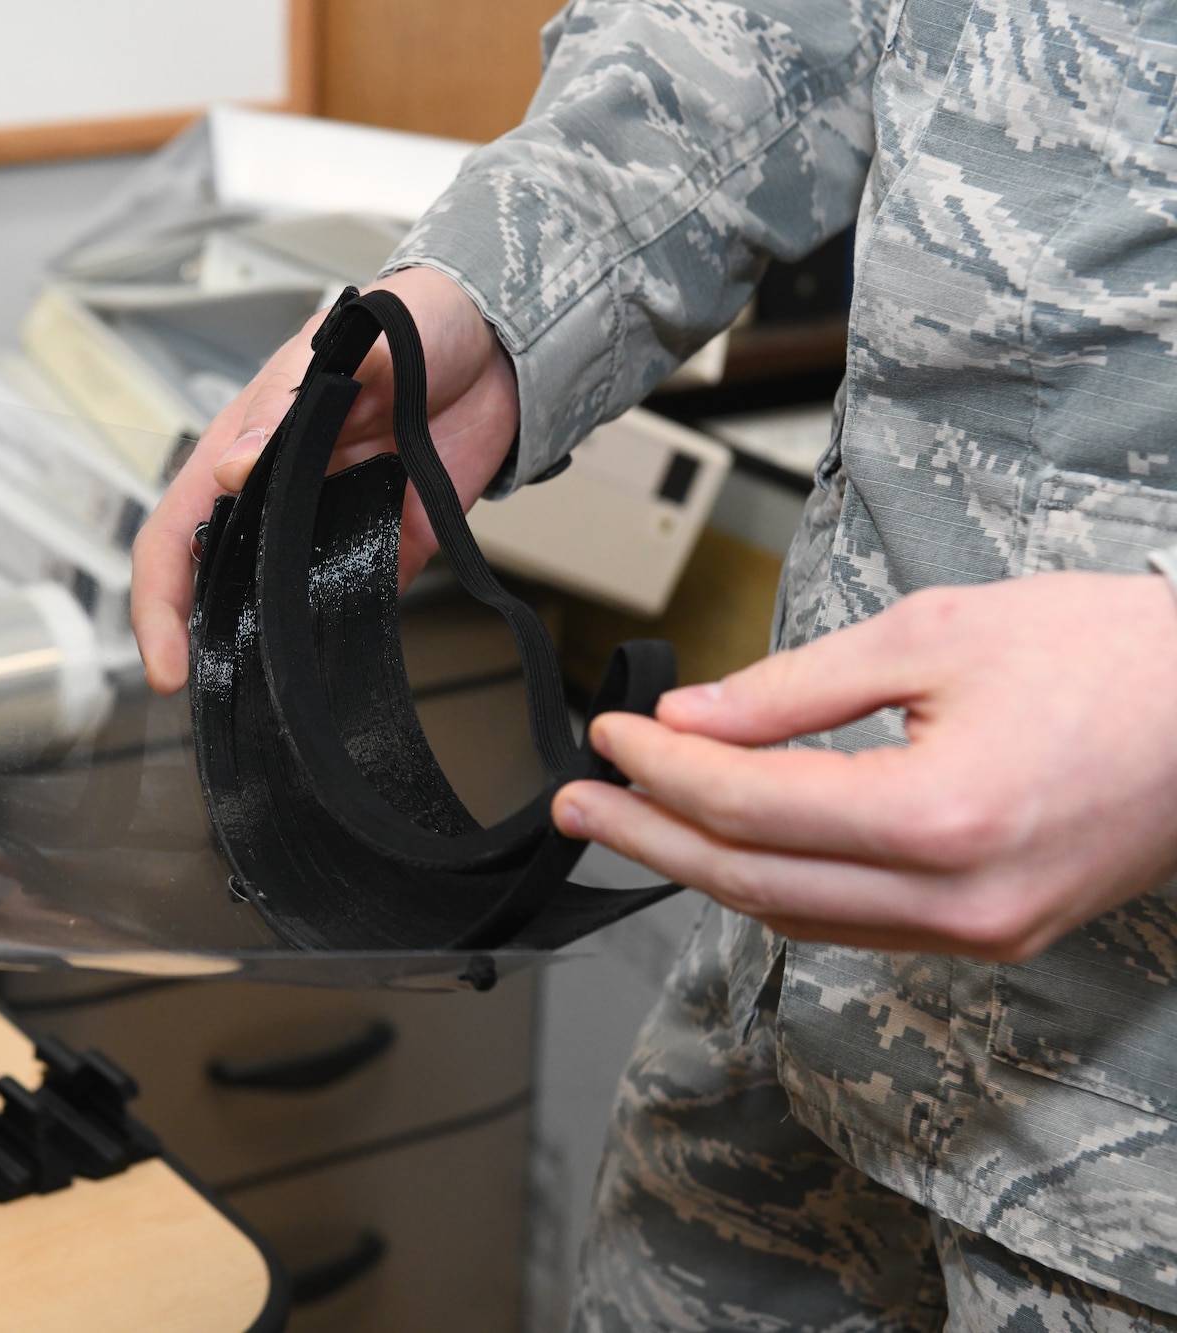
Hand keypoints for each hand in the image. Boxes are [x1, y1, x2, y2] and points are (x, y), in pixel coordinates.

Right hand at [130, 266, 518, 693]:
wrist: (499, 343)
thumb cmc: (409, 323)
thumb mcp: (346, 348)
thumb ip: (290, 407)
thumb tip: (235, 469)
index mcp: (242, 447)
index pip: (173, 532)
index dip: (158, 600)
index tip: (164, 657)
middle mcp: (274, 499)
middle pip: (212, 584)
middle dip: (200, 643)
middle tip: (208, 694)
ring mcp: (327, 529)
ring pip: (275, 608)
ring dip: (266, 652)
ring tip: (265, 701)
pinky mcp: (385, 551)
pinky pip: (353, 606)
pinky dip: (342, 642)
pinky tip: (336, 674)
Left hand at [552, 573, 1176, 960]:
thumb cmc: (1115, 656)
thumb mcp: (938, 633)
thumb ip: (797, 688)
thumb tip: (691, 715)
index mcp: (941, 816)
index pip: (747, 806)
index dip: (661, 769)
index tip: (611, 730)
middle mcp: (957, 900)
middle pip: (752, 881)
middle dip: (650, 836)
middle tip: (577, 802)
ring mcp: (979, 931)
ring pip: (796, 913)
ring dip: (702, 865)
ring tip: (631, 818)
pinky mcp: (993, 933)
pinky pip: (852, 921)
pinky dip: (777, 883)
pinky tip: (731, 844)